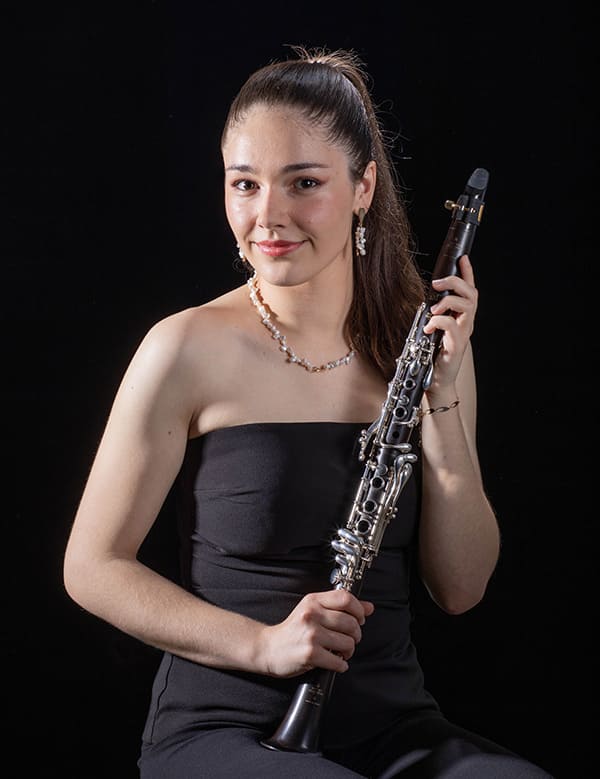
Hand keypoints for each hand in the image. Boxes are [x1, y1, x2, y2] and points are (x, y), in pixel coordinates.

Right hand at [258, 589, 374, 677]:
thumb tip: (369, 607)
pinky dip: (341, 665)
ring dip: (349, 651)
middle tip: (349, 640)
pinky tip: (334, 662)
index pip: (346, 598)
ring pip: (348, 642)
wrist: (269, 648)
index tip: (359, 619)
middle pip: (351, 622)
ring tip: (340, 652)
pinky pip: (338, 661)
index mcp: (313, 601)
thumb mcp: (313, 611)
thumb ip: (340, 607)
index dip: (359, 610)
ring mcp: (311, 634)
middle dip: (356, 635)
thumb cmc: (293, 630)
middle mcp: (312, 615)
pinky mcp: (310, 654)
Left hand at [423, 254, 477, 395]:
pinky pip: (452, 325)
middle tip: (437, 282)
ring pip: (467, 306)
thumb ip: (435, 314)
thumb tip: (427, 299)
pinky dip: (438, 321)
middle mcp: (467, 323)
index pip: (469, 290)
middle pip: (471, 293)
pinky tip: (429, 328)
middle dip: (456, 282)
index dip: (468, 273)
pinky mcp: (457, 345)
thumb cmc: (433, 355)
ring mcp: (464, 334)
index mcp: (462, 318)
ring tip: (433, 309)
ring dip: (448, 301)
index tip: (462, 258)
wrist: (436, 381)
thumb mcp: (434, 329)